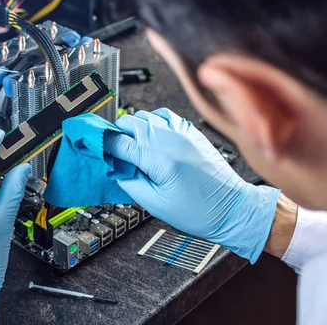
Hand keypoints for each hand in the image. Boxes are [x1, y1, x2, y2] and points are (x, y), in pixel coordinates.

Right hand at [104, 109, 279, 262]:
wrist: (233, 208)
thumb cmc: (199, 211)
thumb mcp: (155, 205)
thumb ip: (129, 182)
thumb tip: (114, 167)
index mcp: (159, 159)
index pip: (119, 142)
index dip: (102, 144)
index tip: (93, 146)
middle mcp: (171, 139)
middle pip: (129, 123)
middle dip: (115, 135)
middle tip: (112, 152)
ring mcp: (182, 132)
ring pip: (144, 115)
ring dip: (132, 127)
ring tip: (132, 146)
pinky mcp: (190, 131)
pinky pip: (163, 114)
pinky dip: (152, 121)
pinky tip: (151, 136)